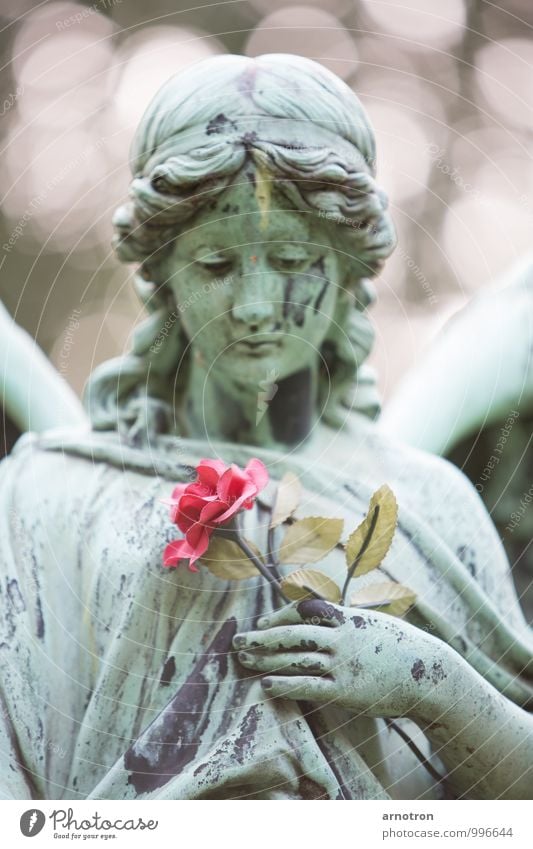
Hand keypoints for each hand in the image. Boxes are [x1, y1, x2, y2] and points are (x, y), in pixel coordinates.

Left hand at [233, 599, 454, 718]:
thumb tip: (334, 615)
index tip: (262, 621)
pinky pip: (309, 686)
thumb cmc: (403, 649)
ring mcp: (343, 663)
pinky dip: (285, 684)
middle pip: (292, 633)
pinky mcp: (346, 690)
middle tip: (237, 640)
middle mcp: (342, 637)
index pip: (304, 610)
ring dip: (266, 659)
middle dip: (262, 636)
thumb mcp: (376, 623)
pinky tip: (267, 684)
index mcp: (348, 618)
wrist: (430, 674)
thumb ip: (351, 620)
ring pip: (296, 658)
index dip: (279, 615)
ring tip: (244, 660)